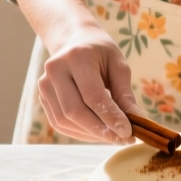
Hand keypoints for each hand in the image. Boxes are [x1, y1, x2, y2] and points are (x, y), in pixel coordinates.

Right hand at [38, 24, 143, 143]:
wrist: (73, 41)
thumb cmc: (100, 53)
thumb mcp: (118, 65)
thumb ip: (125, 94)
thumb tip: (138, 122)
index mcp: (77, 57)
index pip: (92, 95)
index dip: (110, 117)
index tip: (128, 133)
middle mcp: (55, 70)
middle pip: (75, 111)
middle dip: (100, 131)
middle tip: (122, 140)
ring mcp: (44, 84)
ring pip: (65, 121)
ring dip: (90, 134)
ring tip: (112, 136)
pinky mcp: (42, 97)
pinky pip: (60, 123)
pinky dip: (80, 132)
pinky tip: (97, 132)